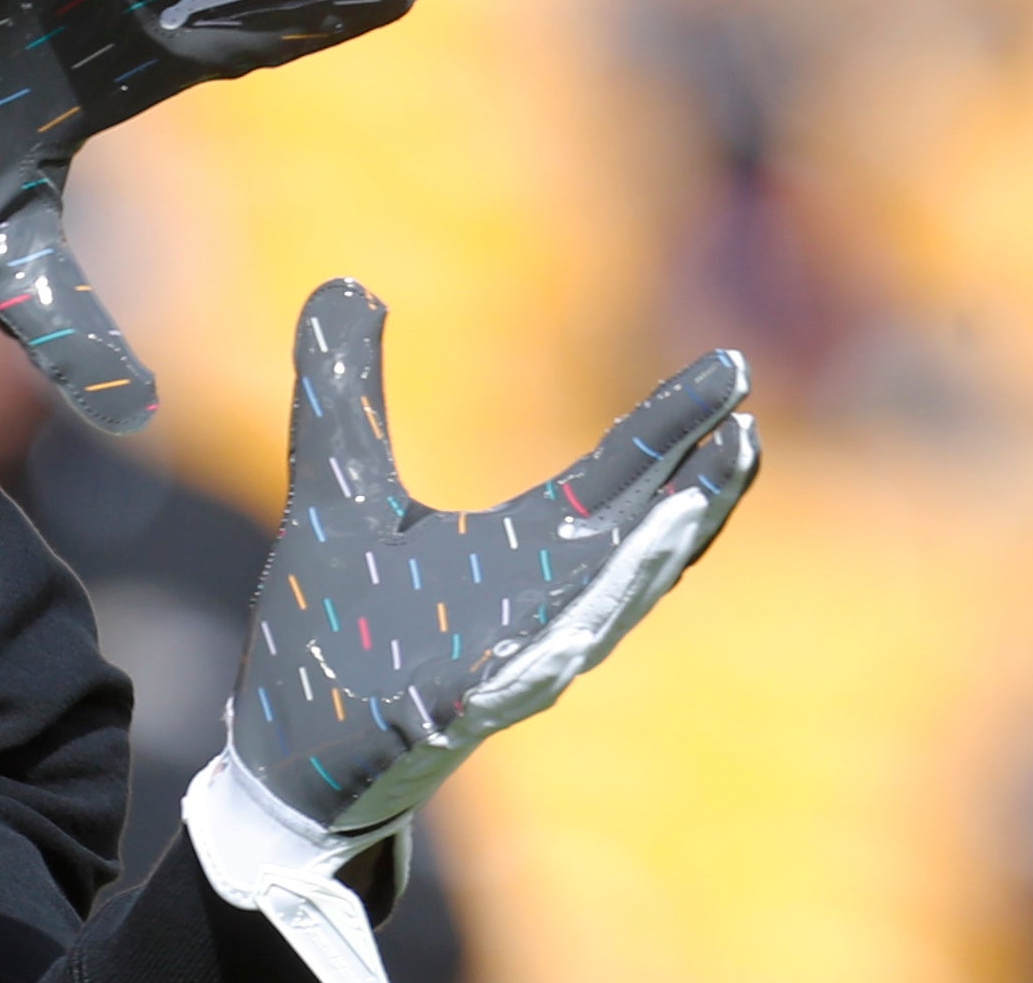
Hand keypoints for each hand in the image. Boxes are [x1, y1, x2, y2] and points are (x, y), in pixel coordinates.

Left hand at [184, 279, 759, 982]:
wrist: (290, 748)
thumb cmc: (335, 626)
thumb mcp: (334, 480)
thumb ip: (343, 387)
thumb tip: (347, 282)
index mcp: (524, 552)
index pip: (618, 478)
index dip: (672, 427)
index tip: (731, 372)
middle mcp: (537, 608)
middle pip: (637, 544)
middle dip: (693, 492)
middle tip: (742, 431)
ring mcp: (505, 668)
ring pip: (596, 615)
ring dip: (645, 565)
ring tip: (693, 507)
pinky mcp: (451, 716)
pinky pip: (511, 687)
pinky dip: (549, 659)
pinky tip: (577, 637)